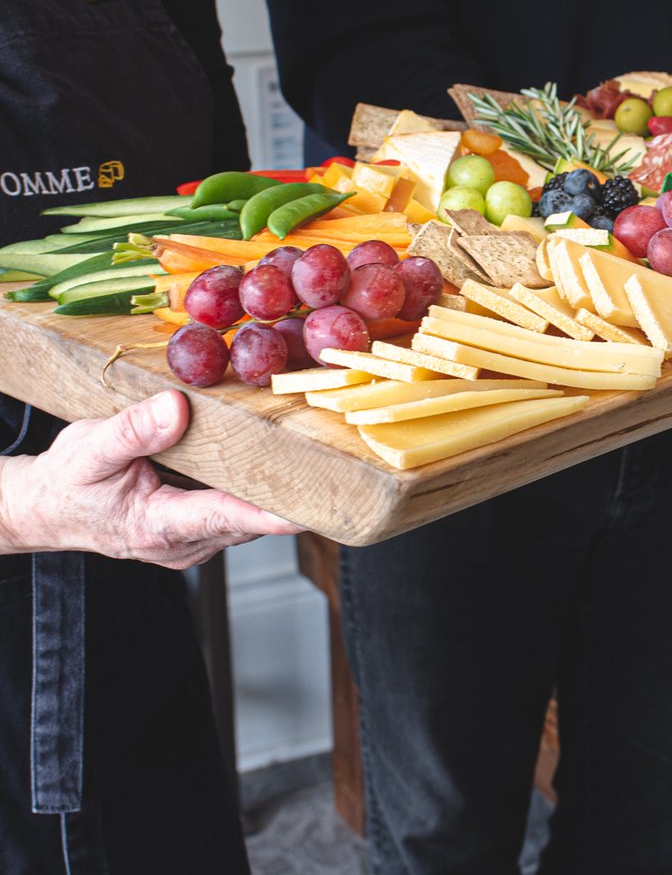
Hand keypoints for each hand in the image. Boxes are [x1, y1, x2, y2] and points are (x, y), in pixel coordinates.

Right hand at [0, 390, 300, 568]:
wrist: (49, 509)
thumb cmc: (68, 480)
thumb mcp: (88, 449)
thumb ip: (132, 431)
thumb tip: (176, 408)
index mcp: (159, 525)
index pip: (229, 516)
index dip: (274, 511)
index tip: (316, 505)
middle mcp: (186, 542)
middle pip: (252, 517)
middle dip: (294, 494)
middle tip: (341, 464)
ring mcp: (197, 540)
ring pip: (250, 515)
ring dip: (281, 490)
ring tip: (324, 456)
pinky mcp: (201, 528)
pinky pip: (240, 509)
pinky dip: (260, 488)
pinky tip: (282, 461)